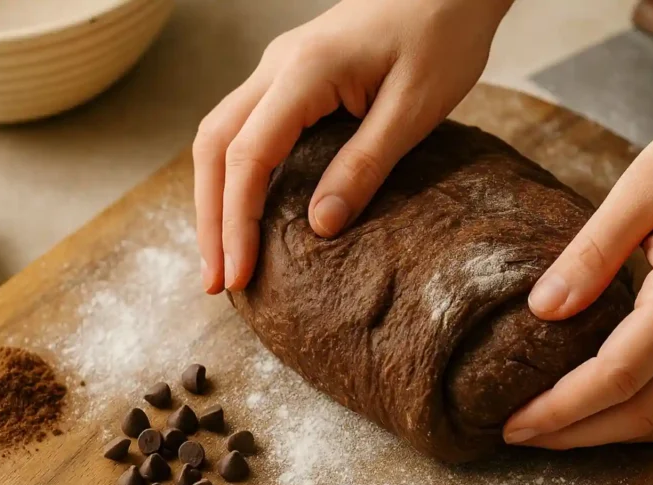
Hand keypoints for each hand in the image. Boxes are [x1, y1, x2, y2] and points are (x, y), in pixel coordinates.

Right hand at [194, 0, 512, 293]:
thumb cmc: (442, 35)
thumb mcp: (414, 110)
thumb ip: (364, 165)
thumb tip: (319, 226)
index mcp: (303, 72)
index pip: (248, 156)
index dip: (237, 221)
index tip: (239, 274)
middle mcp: (276, 66)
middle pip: (213, 145)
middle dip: (210, 217)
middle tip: (217, 282)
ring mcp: (279, 67)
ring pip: (222, 135)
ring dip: (216, 197)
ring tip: (224, 256)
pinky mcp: (293, 76)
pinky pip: (247, 127)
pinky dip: (236, 174)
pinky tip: (246, 209)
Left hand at [503, 98, 652, 447]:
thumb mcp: (642, 186)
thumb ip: (591, 252)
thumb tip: (542, 309)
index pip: (617, 376)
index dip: (561, 408)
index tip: (512, 422)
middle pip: (639, 413)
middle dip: (573, 433)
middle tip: (515, 434)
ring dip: (604, 434)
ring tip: (549, 427)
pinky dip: (638, 417)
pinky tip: (600, 407)